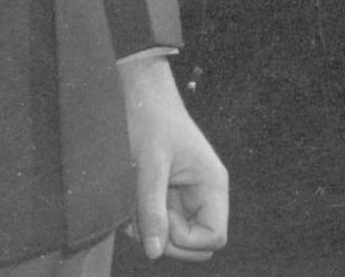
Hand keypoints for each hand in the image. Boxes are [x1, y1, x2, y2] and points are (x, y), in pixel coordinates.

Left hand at [120, 55, 228, 260]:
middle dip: (166, 238)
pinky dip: (140, 220)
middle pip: (195, 243)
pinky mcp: (167, 194)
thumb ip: (152, 209)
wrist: (137, 93)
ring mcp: (185, 196)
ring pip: (172, 236)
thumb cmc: (150, 120)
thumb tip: (154, 252)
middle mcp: (203, 194)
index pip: (214, 237)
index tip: (162, 220)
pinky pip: (157, 223)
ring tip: (132, 201)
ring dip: (148, 228)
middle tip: (143, 215)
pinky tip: (130, 199)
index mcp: (212, 184)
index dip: (187, 240)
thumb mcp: (149, 165)